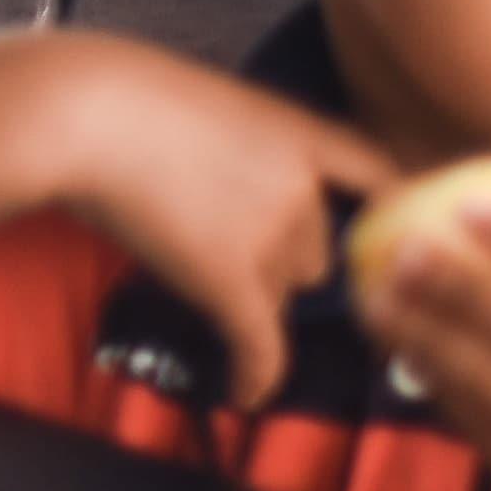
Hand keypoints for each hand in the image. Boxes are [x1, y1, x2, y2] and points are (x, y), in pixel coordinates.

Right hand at [33, 33, 403, 407]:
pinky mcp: (231, 284)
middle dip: (278, 254)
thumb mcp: (211, 101)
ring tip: (180, 253)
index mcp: (302, 133)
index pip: (376, 173)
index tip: (403, 228)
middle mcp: (305, 190)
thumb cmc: (126, 94)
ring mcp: (272, 239)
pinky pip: (260, 343)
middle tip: (209, 229)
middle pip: (316, 250)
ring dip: (246, 287)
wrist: (87, 114)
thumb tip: (234, 181)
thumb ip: (246, 144)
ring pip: (279, 291)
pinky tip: (246, 395)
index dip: (395, 203)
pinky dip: (255, 374)